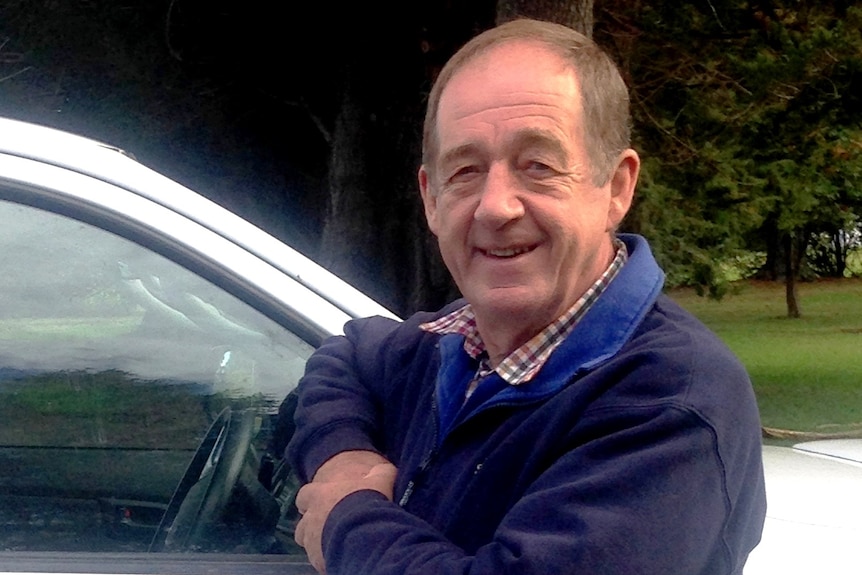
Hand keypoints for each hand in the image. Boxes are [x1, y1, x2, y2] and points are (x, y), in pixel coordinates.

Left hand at [295, 454, 396, 573]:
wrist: (365, 533)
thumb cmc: (367, 503)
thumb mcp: (380, 481)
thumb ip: (380, 473)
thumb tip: (385, 469)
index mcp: (320, 495)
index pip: (304, 495)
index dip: (312, 499)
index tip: (321, 501)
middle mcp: (311, 518)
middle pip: (302, 523)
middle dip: (311, 525)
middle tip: (328, 526)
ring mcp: (311, 541)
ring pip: (306, 543)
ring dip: (316, 542)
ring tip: (334, 543)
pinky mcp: (317, 559)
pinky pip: (317, 560)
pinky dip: (326, 558)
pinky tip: (341, 556)